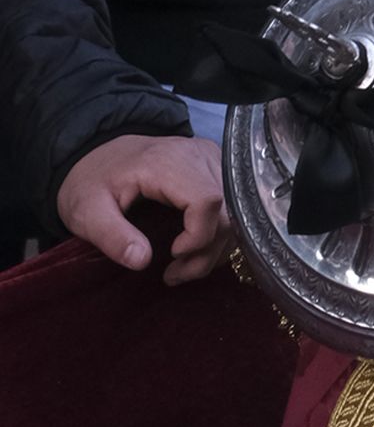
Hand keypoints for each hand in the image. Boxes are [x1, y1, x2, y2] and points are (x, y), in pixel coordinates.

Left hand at [56, 133, 229, 284]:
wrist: (97, 152)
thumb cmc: (92, 181)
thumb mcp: (87, 212)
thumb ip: (112, 237)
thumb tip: (143, 262)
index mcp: (169, 162)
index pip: (207, 200)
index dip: (198, 237)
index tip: (171, 257)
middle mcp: (199, 155)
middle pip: (227, 210)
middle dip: (206, 251)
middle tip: (173, 274)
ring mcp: (211, 159)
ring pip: (234, 212)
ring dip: (213, 247)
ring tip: (180, 267)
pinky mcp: (215, 167)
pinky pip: (231, 206)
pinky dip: (216, 234)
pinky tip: (191, 249)